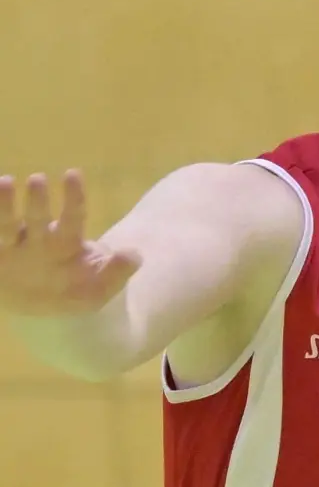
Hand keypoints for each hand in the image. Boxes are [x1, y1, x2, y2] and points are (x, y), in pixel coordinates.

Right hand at [0, 171, 139, 316]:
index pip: (72, 217)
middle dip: (38, 200)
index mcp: (66, 243)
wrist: (48, 313)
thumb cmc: (75, 292)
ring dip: (4, 206)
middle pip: (38, 218)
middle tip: (38, 179)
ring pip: (6, 225)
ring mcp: (13, 249)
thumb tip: (136, 255)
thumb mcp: (98, 290)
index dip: (74, 197)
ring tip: (3, 182)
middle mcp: (37, 240)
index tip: (73, 174)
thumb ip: (117, 273)